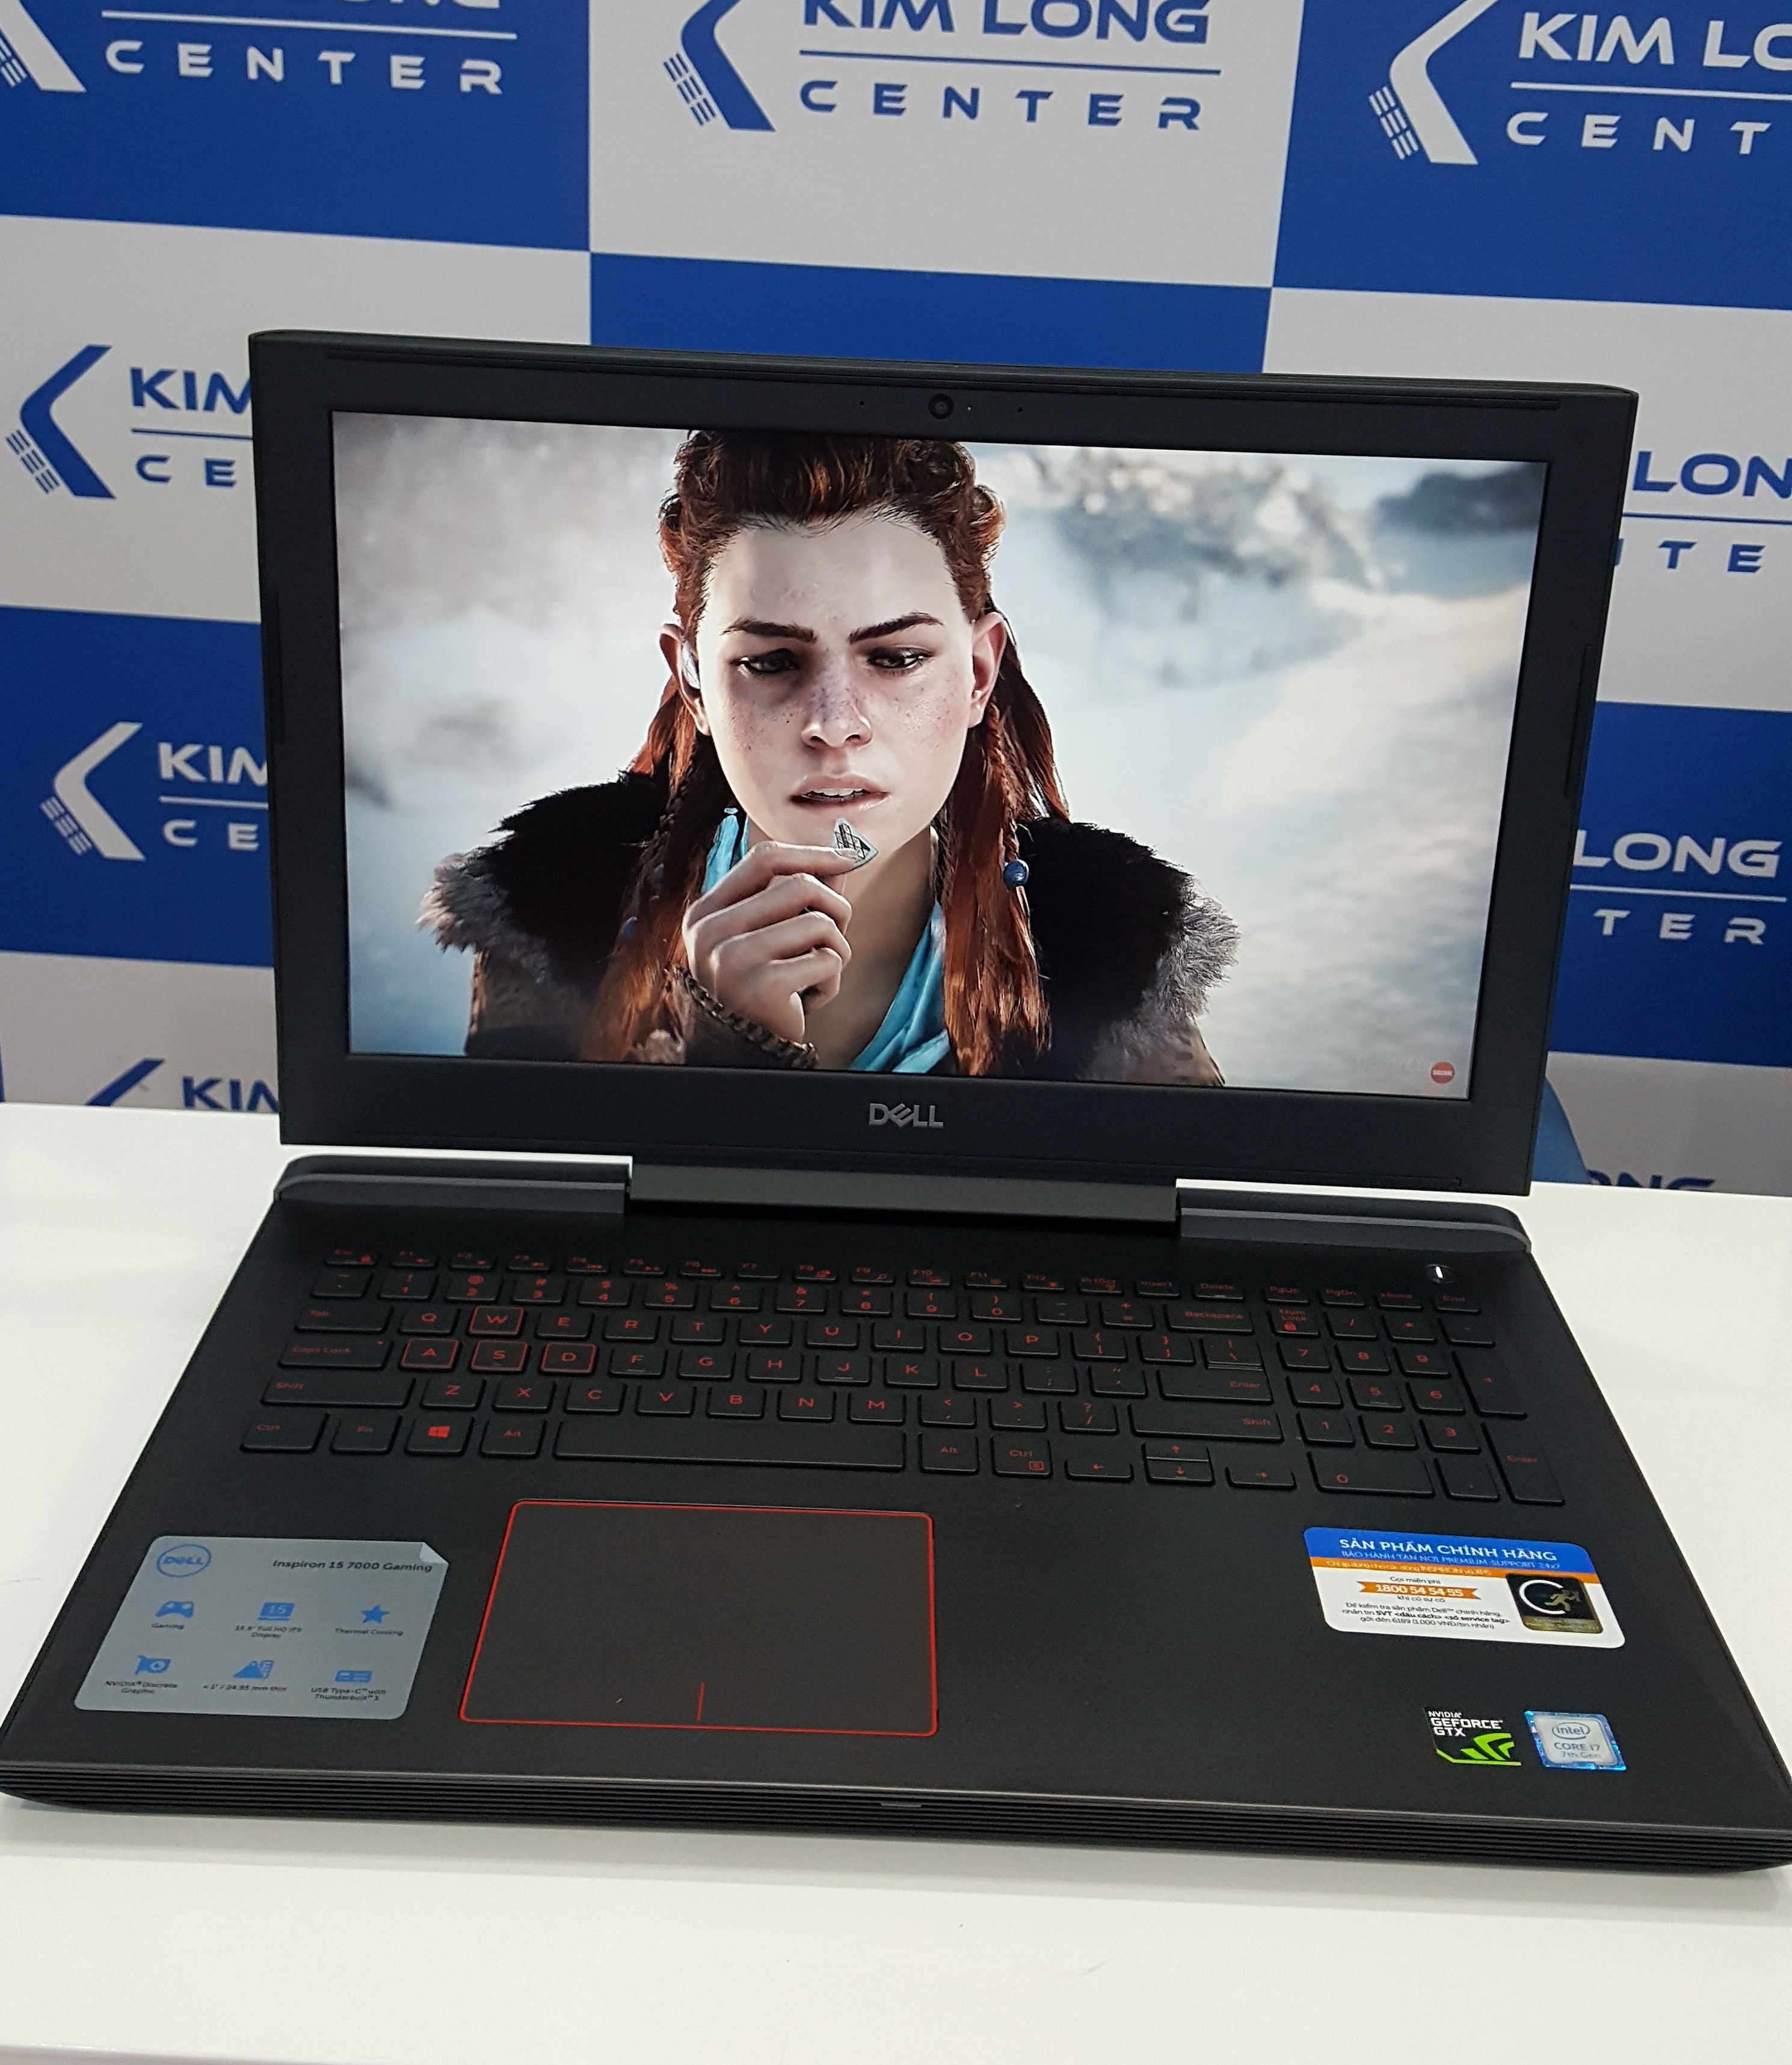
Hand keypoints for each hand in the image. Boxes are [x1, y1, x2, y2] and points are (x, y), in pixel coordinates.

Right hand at [682, 841, 856, 1045]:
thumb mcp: (775, 936)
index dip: (811, 854)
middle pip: (799, 885)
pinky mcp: (762, 986)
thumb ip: (800, 897)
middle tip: (834, 939)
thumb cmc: (762, 990)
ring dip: (835, 950)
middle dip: (835, 909)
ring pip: (819, 923)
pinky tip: (809, 999)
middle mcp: (711, 932)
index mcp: (706, 914)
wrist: (745, 1051)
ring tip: (816, 974)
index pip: (764, 860)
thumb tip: (840, 857)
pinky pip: (827, 961)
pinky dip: (831, 981)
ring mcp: (732, 959)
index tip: (847, 859)